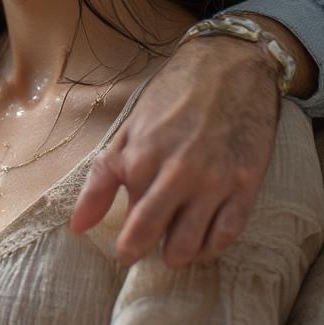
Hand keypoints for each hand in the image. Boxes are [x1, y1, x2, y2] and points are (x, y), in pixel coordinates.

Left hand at [71, 36, 280, 266]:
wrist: (229, 68)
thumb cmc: (172, 97)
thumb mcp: (128, 131)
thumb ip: (102, 179)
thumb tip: (77, 227)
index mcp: (140, 160)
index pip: (127, 219)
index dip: (126, 239)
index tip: (124, 249)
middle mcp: (176, 175)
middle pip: (152, 234)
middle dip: (141, 252)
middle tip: (139, 256)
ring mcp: (213, 182)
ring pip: (190, 242)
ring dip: (178, 255)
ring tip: (173, 252)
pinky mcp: (246, 185)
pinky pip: (227, 233)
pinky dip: (212, 247)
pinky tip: (204, 246)